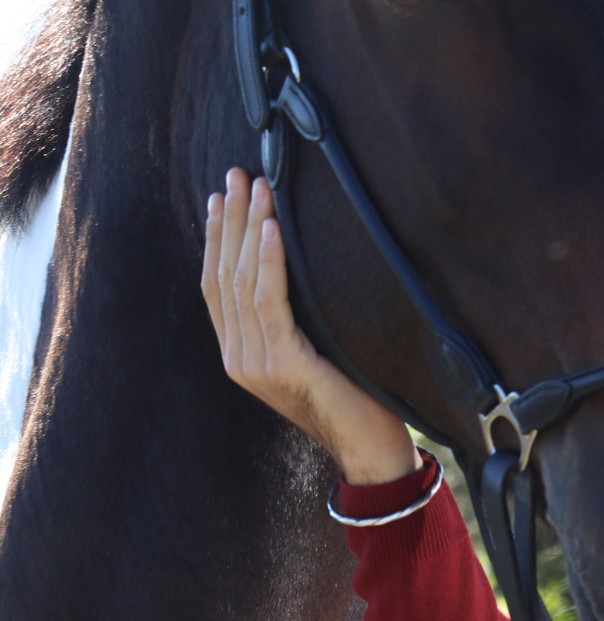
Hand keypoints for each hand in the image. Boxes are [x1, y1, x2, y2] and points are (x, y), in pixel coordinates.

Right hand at [203, 167, 419, 487]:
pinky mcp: (281, 366)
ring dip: (248, 228)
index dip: (216, 237)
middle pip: (223, 274)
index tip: (221, 196)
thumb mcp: (313, 349)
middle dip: (228, 219)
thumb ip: (290, 318)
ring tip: (257, 187)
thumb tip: (292, 260)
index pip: (216, 284)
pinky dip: (269, 259)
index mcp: (240, 353)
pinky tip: (273, 227)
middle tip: (236, 174)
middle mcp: (238, 358)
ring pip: (242, 281)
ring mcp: (254, 364)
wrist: (370, 447)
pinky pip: (269, 301)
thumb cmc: (354, 395)